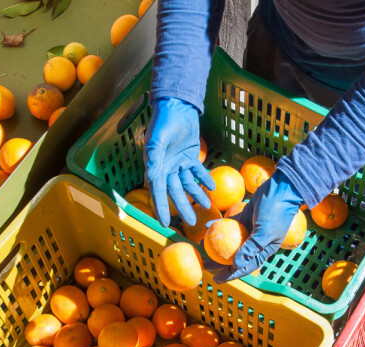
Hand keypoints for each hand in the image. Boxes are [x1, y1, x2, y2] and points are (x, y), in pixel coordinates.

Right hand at [144, 97, 214, 226]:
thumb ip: (155, 157)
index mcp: (156, 166)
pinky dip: (204, 179)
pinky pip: (197, 172)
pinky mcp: (190, 156)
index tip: (164, 223)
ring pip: (188, 184)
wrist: (177, 106)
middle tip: (191, 222)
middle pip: (175, 191)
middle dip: (183, 207)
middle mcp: (166, 167)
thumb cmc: (164, 121)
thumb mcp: (157, 139)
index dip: (161, 207)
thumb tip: (152, 177)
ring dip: (197, 194)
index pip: (158, 191)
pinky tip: (212, 187)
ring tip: (207, 204)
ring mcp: (179, 162)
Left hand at [205, 170, 303, 282]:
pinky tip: (207, 226)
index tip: (216, 279)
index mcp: (263, 250)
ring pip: (230, 241)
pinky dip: (218, 225)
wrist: (281, 189)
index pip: (245, 266)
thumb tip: (236, 265)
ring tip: (202, 247)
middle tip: (204, 265)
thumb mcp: (264, 231)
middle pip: (235, 256)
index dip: (230, 275)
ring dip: (216, 244)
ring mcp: (249, 230)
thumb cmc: (276, 212)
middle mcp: (255, 242)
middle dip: (219, 263)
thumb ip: (251, 248)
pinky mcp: (244, 217)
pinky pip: (228, 224)